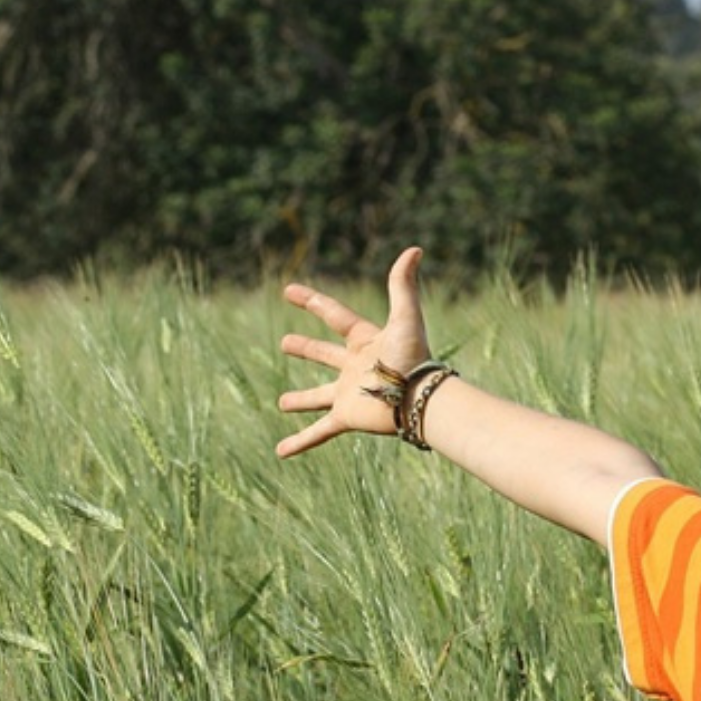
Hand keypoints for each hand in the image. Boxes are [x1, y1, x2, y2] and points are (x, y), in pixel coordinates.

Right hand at [275, 247, 432, 457]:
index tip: (289, 291)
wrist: (420, 398)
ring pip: (318, 397)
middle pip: (325, 355)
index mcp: (365, 341)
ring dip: (301, 401)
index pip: (334, 316)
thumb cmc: (414, 358)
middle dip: (306, 349)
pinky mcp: (347, 417)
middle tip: (285, 343)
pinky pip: (319, 433)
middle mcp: (355, 367)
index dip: (312, 302)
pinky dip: (300, 442)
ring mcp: (349, 394)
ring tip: (282, 404)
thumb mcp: (405, 317)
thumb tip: (415, 249)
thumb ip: (403, 284)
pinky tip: (281, 452)